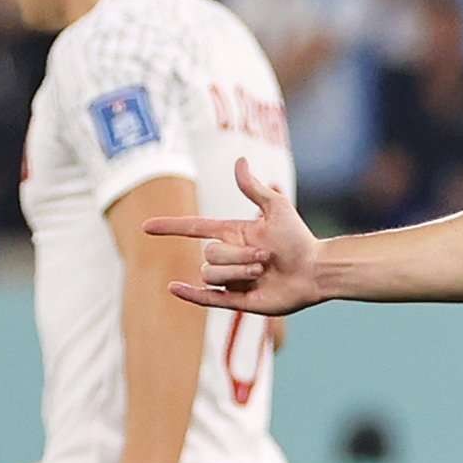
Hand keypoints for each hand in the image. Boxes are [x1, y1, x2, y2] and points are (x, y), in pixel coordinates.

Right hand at [156, 160, 324, 314]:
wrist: (316, 271)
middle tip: (266, 258)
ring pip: (212, 275)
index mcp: (232, 234)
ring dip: (238, 271)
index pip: (193, 229)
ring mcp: (232, 279)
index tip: (146, 227)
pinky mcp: (239, 300)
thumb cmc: (300, 239)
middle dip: (236, 255)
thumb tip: (240, 161)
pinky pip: (208, 298)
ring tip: (263, 271)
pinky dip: (190, 295)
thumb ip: (254, 188)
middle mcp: (229, 256)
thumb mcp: (277, 209)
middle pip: (209, 254)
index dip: (170, 227)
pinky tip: (173, 288)